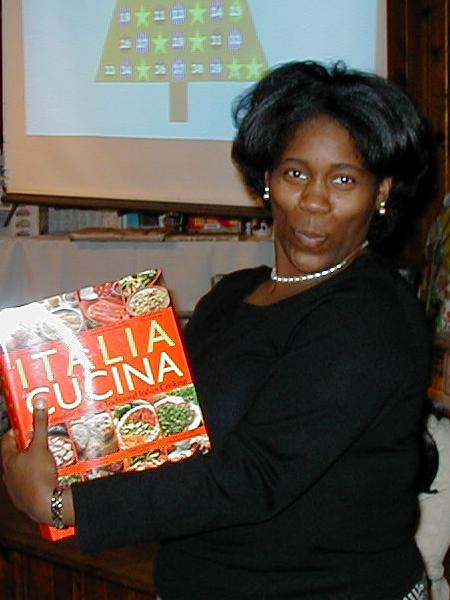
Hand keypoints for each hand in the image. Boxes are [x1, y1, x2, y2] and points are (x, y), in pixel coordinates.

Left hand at [1, 397, 57, 523]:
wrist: (46, 504)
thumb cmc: (39, 476)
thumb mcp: (42, 445)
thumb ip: (41, 424)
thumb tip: (39, 405)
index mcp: (8, 460)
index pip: (6, 441)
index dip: (16, 432)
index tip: (25, 427)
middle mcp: (8, 474)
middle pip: (13, 455)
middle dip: (25, 447)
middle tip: (38, 441)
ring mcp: (14, 488)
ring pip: (20, 471)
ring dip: (29, 464)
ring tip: (45, 458)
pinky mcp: (23, 498)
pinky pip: (27, 484)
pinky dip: (34, 478)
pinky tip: (46, 476)